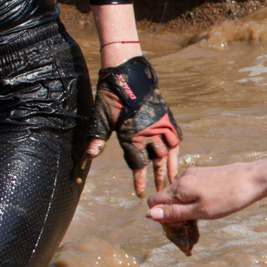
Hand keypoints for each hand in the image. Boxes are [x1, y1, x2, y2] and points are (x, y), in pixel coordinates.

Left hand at [93, 56, 181, 196]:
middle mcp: (149, 132)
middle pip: (156, 160)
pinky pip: (175, 134)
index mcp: (132, 135)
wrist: (127, 73)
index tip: (140, 193)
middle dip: (159, 176)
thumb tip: (90, 156)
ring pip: (169, 150)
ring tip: (174, 177)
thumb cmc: (110, 95)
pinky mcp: (166, 115)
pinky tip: (176, 153)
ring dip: (171, 165)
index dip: (139, 180)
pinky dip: (176, 146)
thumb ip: (97, 139)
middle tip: (163, 189)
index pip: (137, 164)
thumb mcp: (100, 118)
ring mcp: (160, 123)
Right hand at [145, 159, 266, 227]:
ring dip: (185, 211)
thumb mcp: (200, 211)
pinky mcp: (205, 175)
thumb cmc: (228, 197)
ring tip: (201, 224)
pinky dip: (194, 203)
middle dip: (174, 216)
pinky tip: (208, 211)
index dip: (160, 217)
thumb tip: (150, 215)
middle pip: (167, 199)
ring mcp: (194, 175)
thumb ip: (175, 212)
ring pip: (180, 196)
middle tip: (190, 233)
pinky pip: (191, 191)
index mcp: (179, 186)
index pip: (154, 201)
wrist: (254, 179)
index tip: (176, 227)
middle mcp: (183, 178)